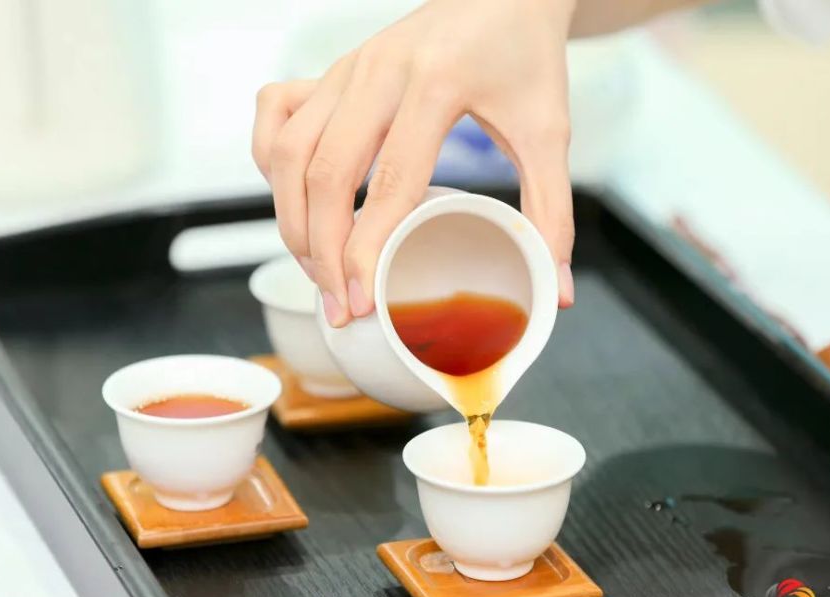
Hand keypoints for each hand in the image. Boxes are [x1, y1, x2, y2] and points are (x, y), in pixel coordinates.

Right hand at [253, 0, 576, 326]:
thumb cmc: (525, 57)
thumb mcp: (548, 131)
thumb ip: (552, 213)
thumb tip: (557, 290)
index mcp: (436, 83)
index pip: (388, 182)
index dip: (367, 251)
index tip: (361, 303)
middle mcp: (378, 70)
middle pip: (323, 173)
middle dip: (322, 252)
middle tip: (338, 305)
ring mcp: (347, 67)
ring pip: (287, 150)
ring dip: (291, 218)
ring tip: (317, 270)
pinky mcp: (332, 69)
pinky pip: (275, 115)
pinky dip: (272, 164)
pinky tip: (296, 201)